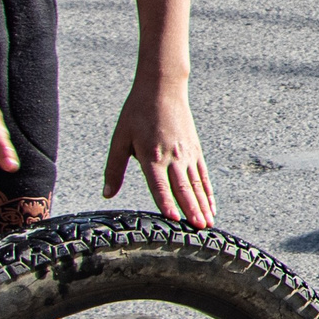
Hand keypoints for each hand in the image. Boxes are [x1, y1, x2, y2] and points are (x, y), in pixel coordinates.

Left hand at [105, 79, 216, 227]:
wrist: (163, 88)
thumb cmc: (137, 112)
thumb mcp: (120, 139)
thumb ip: (114, 169)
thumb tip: (107, 193)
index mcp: (151, 155)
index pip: (160, 186)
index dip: (167, 204)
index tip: (175, 221)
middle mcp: (172, 157)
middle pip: (183, 189)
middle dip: (192, 211)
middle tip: (199, 229)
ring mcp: (187, 154)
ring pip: (196, 184)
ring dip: (203, 205)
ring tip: (208, 223)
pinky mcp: (195, 150)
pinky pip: (203, 175)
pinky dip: (208, 191)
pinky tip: (211, 204)